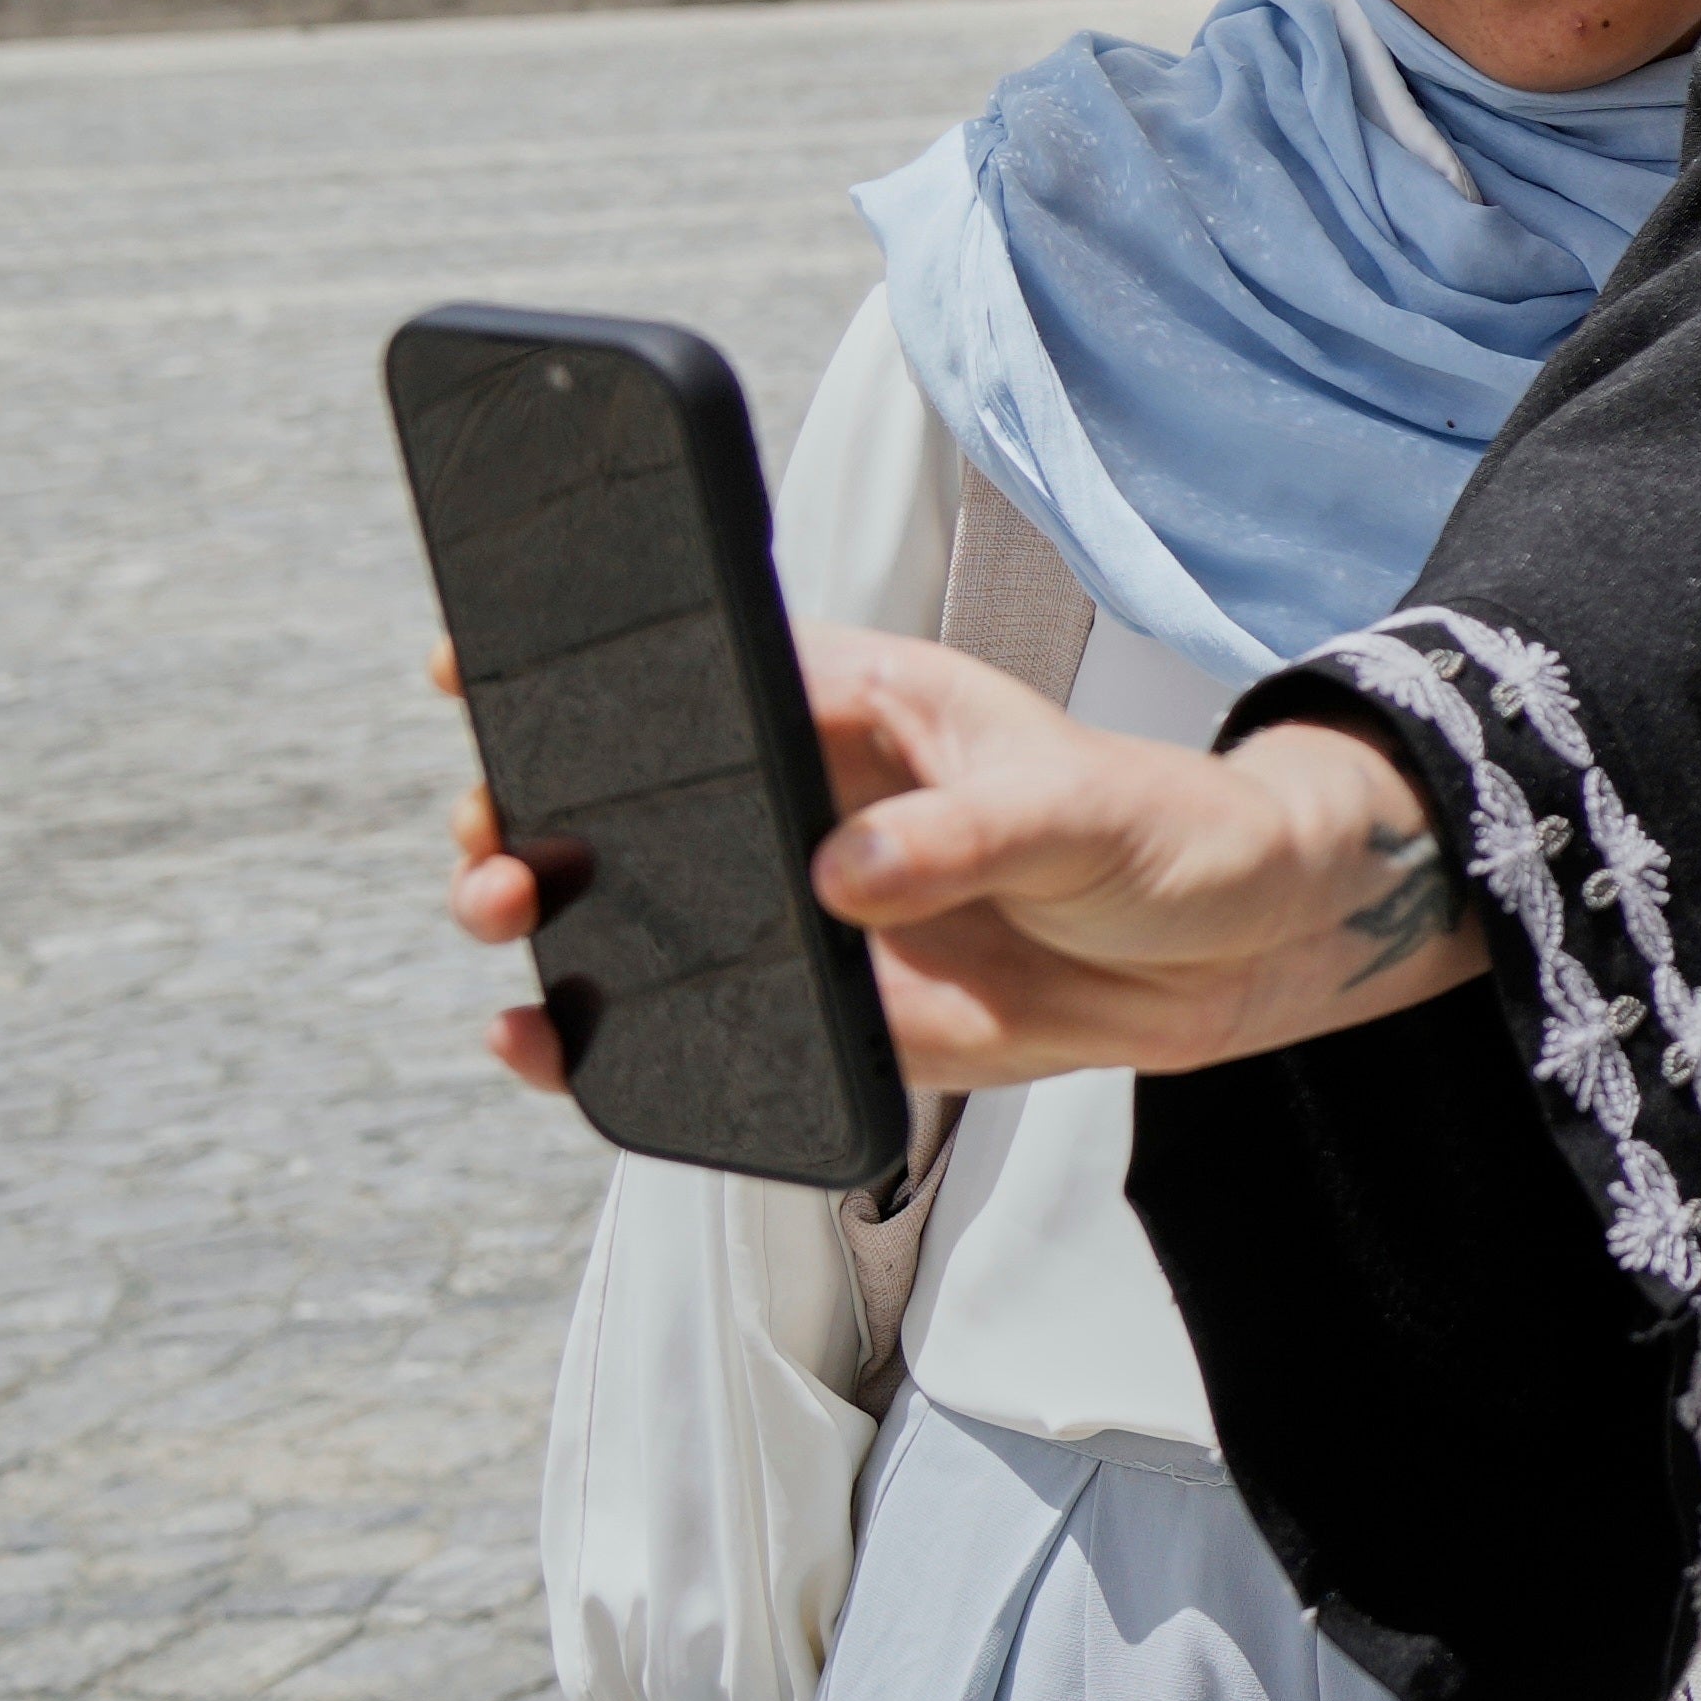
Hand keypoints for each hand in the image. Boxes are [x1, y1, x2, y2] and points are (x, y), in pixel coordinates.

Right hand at [434, 633, 1476, 1095]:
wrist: (1228, 951)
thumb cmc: (1160, 835)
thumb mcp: (1078, 813)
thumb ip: (966, 836)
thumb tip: (843, 876)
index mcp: (861, 707)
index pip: (703, 663)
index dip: (582, 658)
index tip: (472, 666)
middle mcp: (808, 799)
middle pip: (633, 790)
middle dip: (533, 805)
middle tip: (493, 845)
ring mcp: (801, 902)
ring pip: (639, 903)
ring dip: (550, 914)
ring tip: (501, 922)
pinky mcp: (820, 1004)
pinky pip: (690, 1016)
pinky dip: (606, 1030)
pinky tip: (543, 1042)